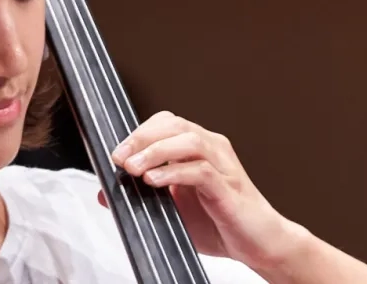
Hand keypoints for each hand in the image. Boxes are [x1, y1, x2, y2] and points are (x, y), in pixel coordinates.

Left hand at [102, 111, 292, 269]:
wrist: (261, 244)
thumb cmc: (221, 223)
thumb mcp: (172, 208)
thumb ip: (141, 196)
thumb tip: (105, 193)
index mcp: (200, 147)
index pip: (166, 122)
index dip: (140, 132)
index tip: (116, 151)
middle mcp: (213, 149)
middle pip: (175, 125)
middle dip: (141, 138)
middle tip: (119, 157)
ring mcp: (223, 166)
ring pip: (188, 141)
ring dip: (155, 151)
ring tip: (134, 168)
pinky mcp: (229, 188)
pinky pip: (201, 170)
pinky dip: (174, 172)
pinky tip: (155, 181)